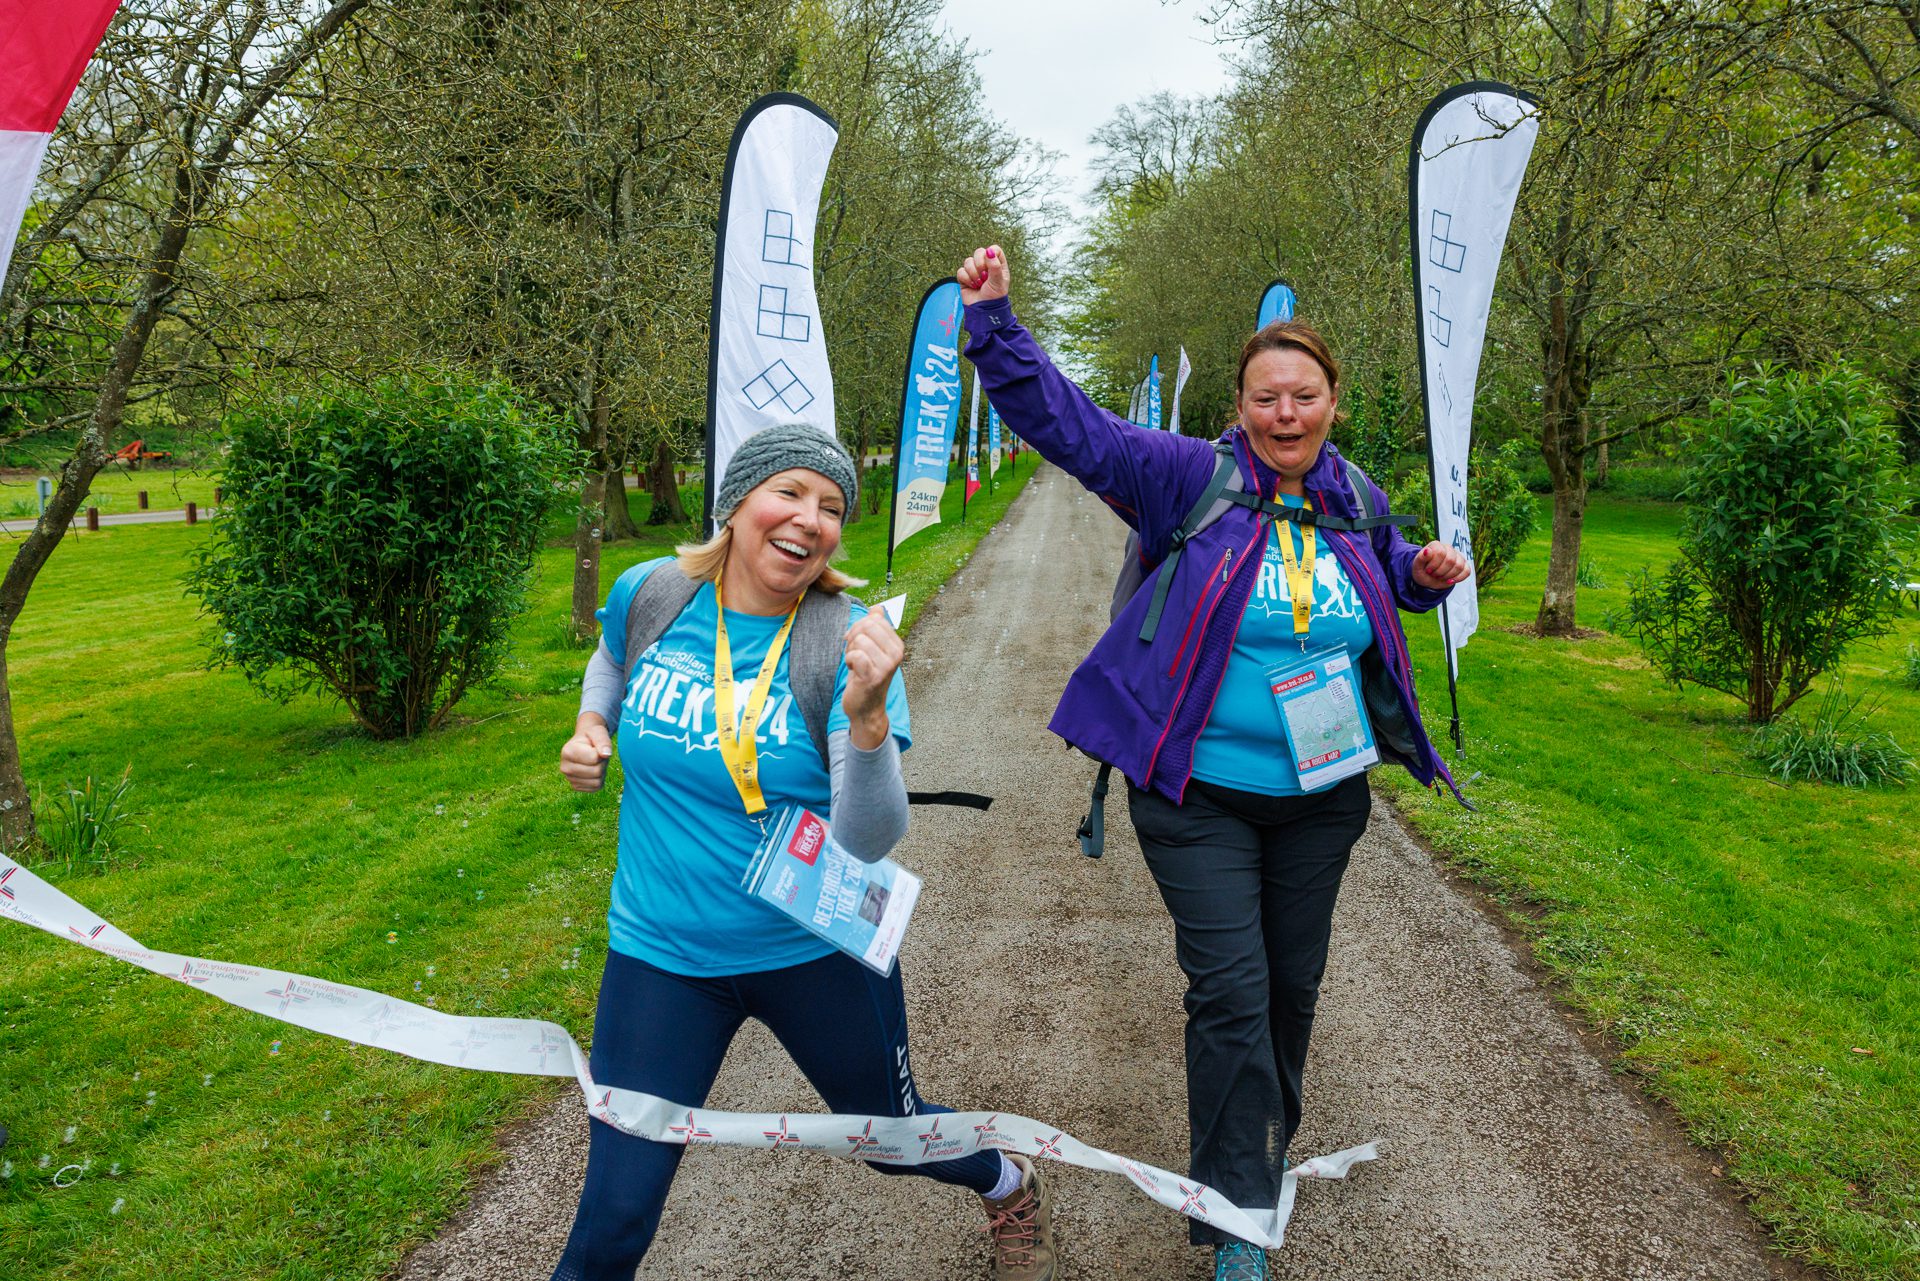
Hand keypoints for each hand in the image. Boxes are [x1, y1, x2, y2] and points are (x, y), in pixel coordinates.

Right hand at [560, 715, 612, 791]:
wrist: (584, 744)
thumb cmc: (591, 737)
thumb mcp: (598, 733)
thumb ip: (603, 741)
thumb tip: (606, 755)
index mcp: (567, 752)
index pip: (594, 758)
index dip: (601, 752)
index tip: (596, 747)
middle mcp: (565, 767)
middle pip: (596, 772)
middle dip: (602, 763)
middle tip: (597, 755)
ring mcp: (569, 779)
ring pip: (597, 782)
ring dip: (602, 772)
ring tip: (595, 762)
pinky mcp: (576, 787)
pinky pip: (596, 788)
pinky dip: (599, 780)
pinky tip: (593, 770)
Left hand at [842, 609, 903, 748]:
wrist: (866, 707)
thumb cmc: (866, 675)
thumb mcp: (872, 649)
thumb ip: (875, 627)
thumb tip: (877, 608)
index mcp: (897, 644)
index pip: (874, 619)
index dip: (859, 628)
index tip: (858, 644)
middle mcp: (896, 654)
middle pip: (866, 626)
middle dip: (853, 637)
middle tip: (854, 654)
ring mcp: (887, 666)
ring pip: (859, 640)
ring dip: (850, 651)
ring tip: (856, 664)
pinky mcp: (874, 676)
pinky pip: (855, 655)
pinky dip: (849, 661)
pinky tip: (854, 671)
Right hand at [956, 244, 1009, 305]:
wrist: (984, 311)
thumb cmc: (995, 297)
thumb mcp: (998, 281)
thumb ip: (995, 265)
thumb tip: (989, 251)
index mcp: (998, 265)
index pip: (994, 249)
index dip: (990, 253)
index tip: (990, 263)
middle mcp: (986, 266)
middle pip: (979, 252)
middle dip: (979, 263)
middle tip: (984, 276)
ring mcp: (974, 272)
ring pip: (968, 261)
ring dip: (973, 274)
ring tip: (979, 284)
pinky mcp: (964, 278)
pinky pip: (961, 271)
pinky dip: (966, 279)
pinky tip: (972, 286)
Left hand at [1411, 541, 1471, 588]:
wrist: (1428, 580)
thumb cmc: (1422, 571)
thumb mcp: (1417, 567)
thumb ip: (1420, 558)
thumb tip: (1427, 550)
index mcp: (1436, 545)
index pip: (1440, 553)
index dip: (1434, 565)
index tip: (1428, 570)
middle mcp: (1448, 548)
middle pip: (1450, 560)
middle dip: (1440, 572)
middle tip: (1434, 574)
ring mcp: (1458, 556)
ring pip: (1459, 566)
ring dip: (1448, 576)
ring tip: (1440, 577)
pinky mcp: (1464, 565)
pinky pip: (1467, 571)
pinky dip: (1457, 578)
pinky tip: (1449, 580)